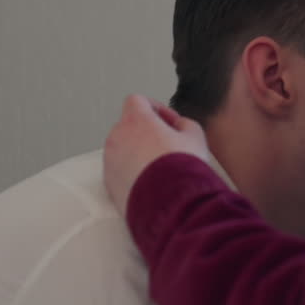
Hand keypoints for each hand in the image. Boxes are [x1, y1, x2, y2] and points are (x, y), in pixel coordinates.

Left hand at [103, 95, 210, 215]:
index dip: (155, 108)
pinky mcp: (108, 182)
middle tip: (167, 145)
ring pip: (122, 149)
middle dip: (146, 133)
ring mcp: (110, 160)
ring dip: (138, 152)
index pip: (137, 100)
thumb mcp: (195, 137)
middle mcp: (117, 136)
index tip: (168, 121)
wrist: (169, 204)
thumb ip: (185, 124)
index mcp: (136, 120)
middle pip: (128, 126)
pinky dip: (131, 172)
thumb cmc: (181, 169)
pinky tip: (151, 183)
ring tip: (160, 167)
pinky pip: (118, 170)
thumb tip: (180, 126)